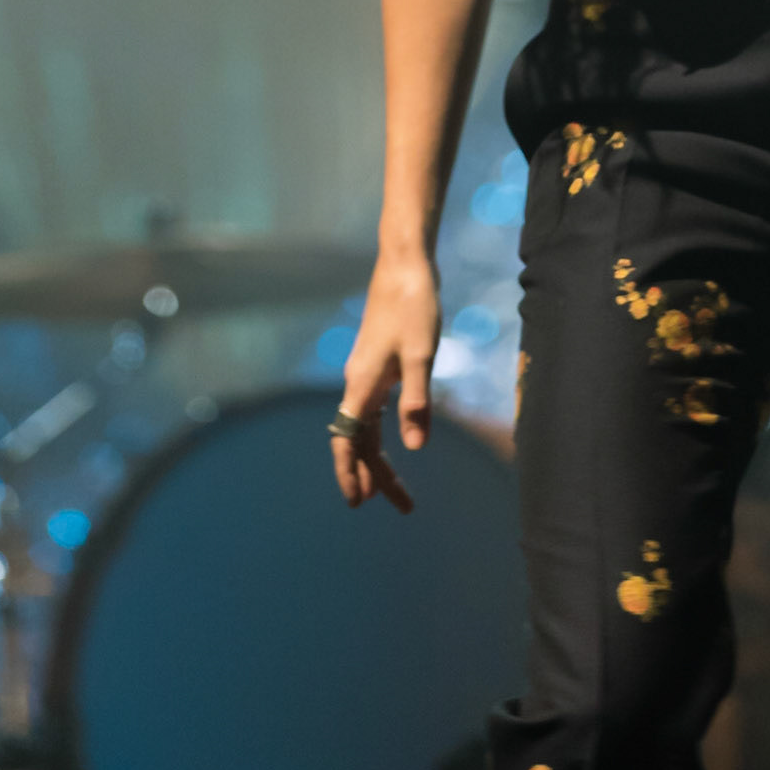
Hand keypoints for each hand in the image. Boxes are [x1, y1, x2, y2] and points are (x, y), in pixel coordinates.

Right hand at [329, 251, 440, 514]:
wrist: (404, 264)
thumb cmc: (414, 305)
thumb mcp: (421, 354)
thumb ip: (417, 401)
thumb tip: (416, 448)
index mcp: (363, 384)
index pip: (348, 441)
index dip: (350, 474)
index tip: (357, 504)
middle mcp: (358, 382)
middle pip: (360, 440)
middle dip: (375, 475)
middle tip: (402, 506)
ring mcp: (367, 372)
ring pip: (367, 425)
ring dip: (379, 457)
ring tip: (392, 488)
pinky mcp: (378, 362)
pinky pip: (374, 408)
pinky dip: (382, 432)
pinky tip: (397, 439)